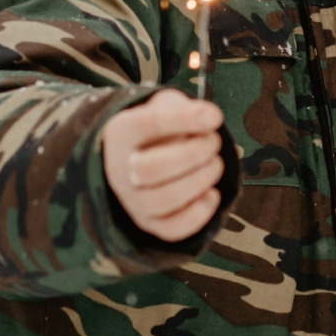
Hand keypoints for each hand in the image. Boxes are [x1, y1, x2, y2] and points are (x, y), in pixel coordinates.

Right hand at [103, 89, 226, 242]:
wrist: (141, 157)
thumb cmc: (160, 128)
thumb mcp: (166, 106)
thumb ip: (184, 108)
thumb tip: (209, 119)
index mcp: (121, 132)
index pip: (146, 125)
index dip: (183, 120)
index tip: (214, 117)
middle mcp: (120, 169)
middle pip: (150, 170)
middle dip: (192, 155)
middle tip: (213, 142)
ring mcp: (132, 200)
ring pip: (161, 201)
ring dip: (199, 181)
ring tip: (215, 164)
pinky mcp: (149, 223)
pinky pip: (171, 229)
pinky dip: (198, 214)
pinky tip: (211, 193)